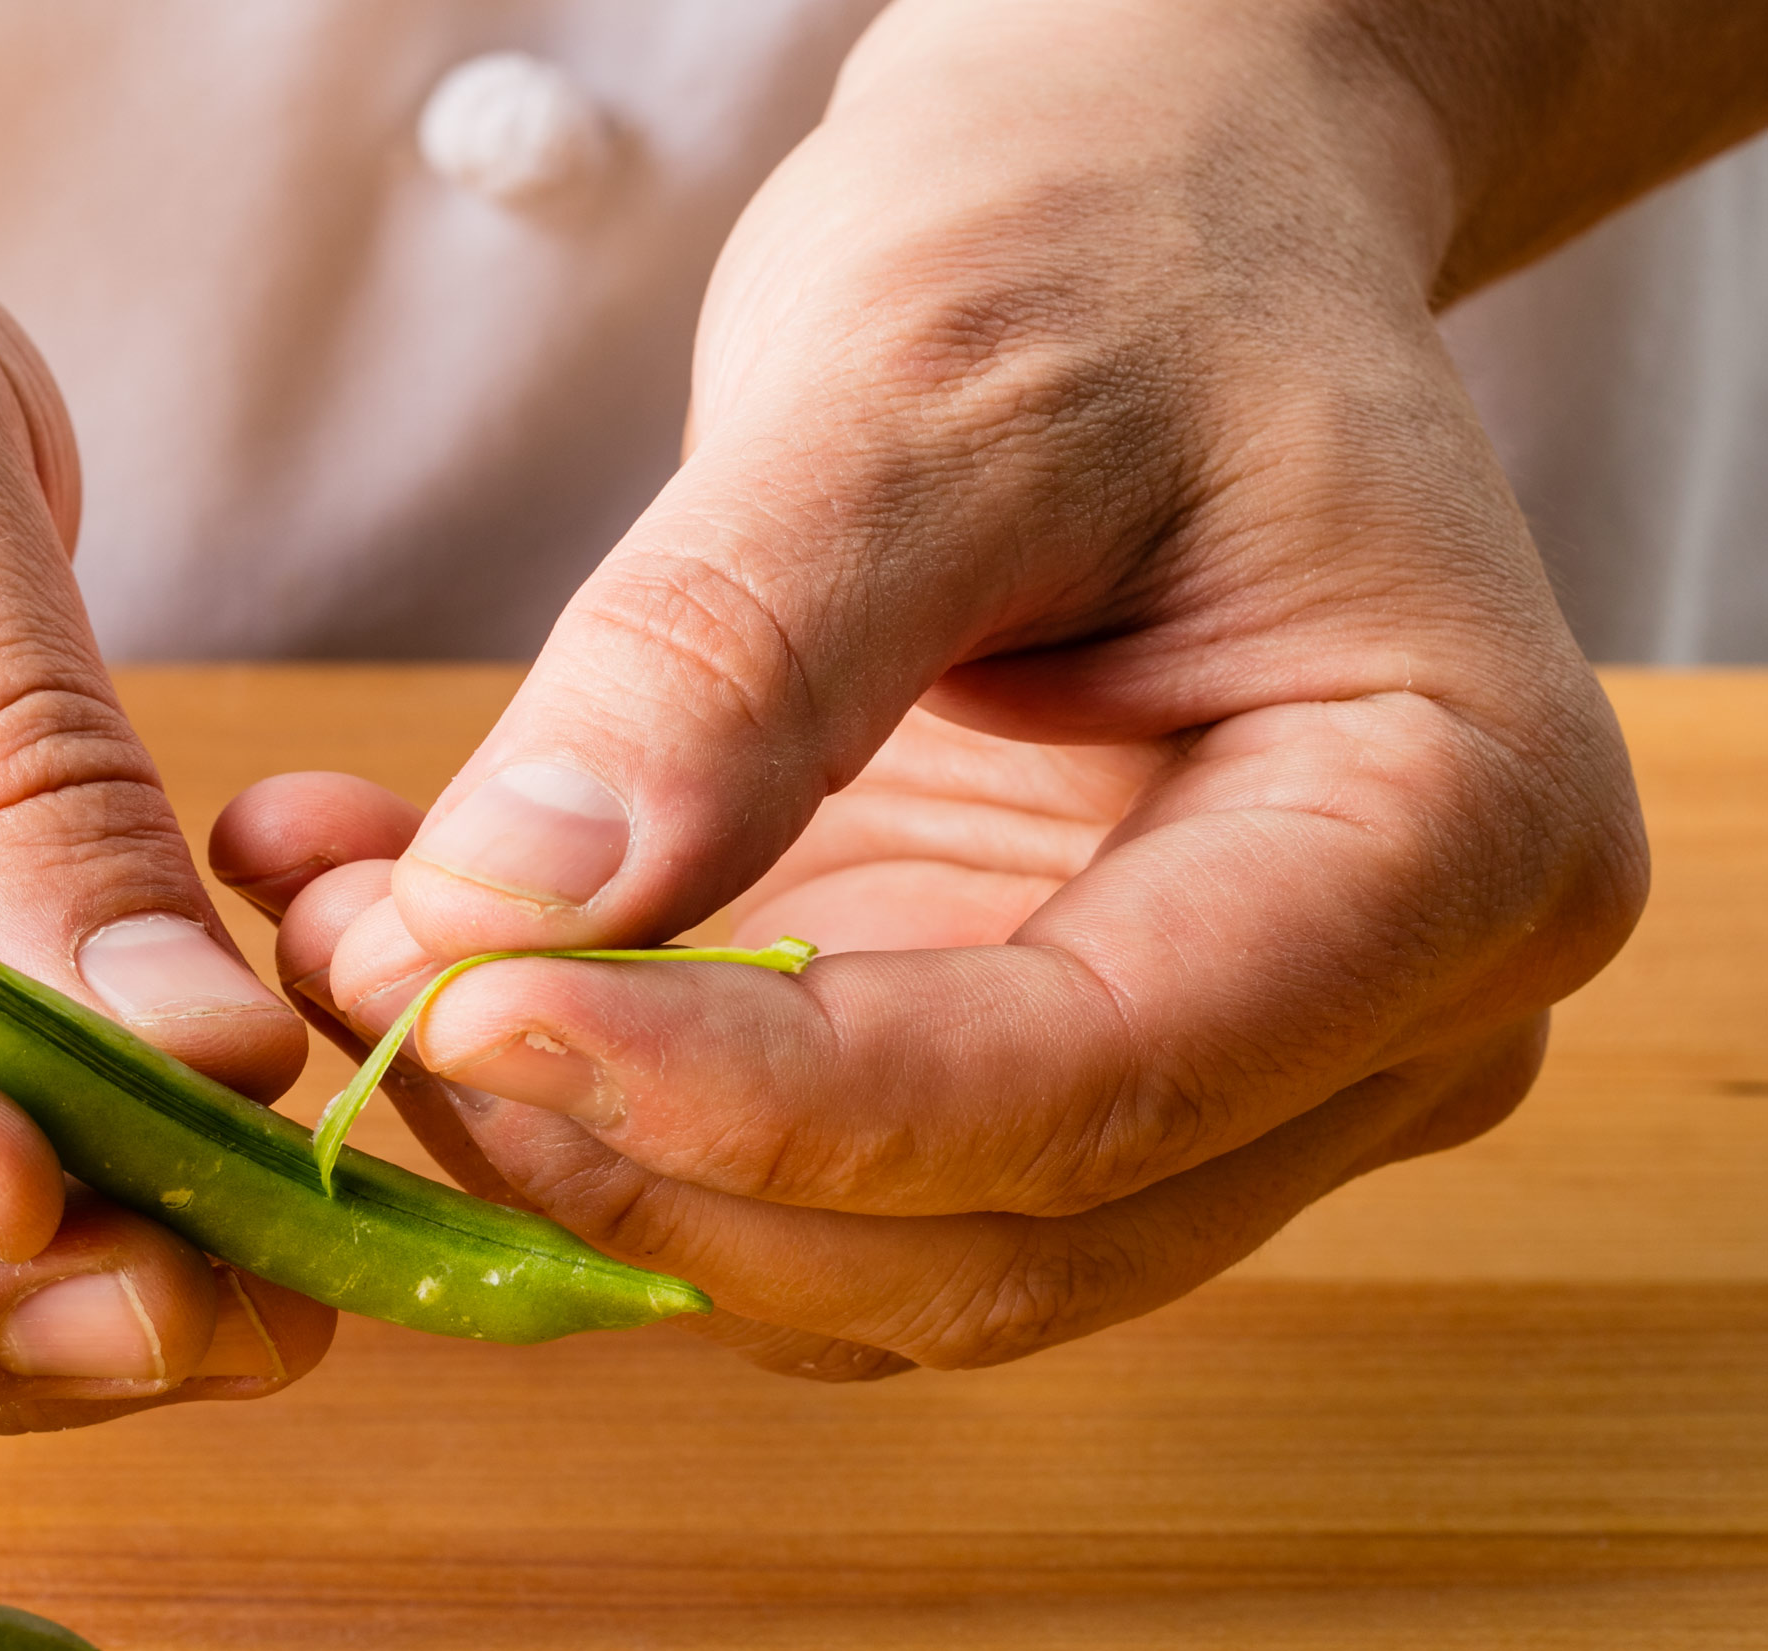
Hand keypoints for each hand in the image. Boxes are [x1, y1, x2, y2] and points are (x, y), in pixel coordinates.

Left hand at [213, 0, 1653, 1379]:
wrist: (1147, 226)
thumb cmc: (1106, 245)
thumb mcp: (927, 375)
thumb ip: (732, 651)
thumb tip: (510, 910)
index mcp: (1453, 849)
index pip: (1087, 1089)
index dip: (754, 1100)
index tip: (462, 1008)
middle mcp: (1364, 1035)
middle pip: (977, 1246)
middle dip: (634, 1156)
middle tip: (365, 984)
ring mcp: (1200, 1090)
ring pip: (859, 1272)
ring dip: (574, 1155)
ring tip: (349, 939)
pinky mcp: (1019, 1083)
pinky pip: (788, 1186)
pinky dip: (584, 1105)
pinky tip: (410, 934)